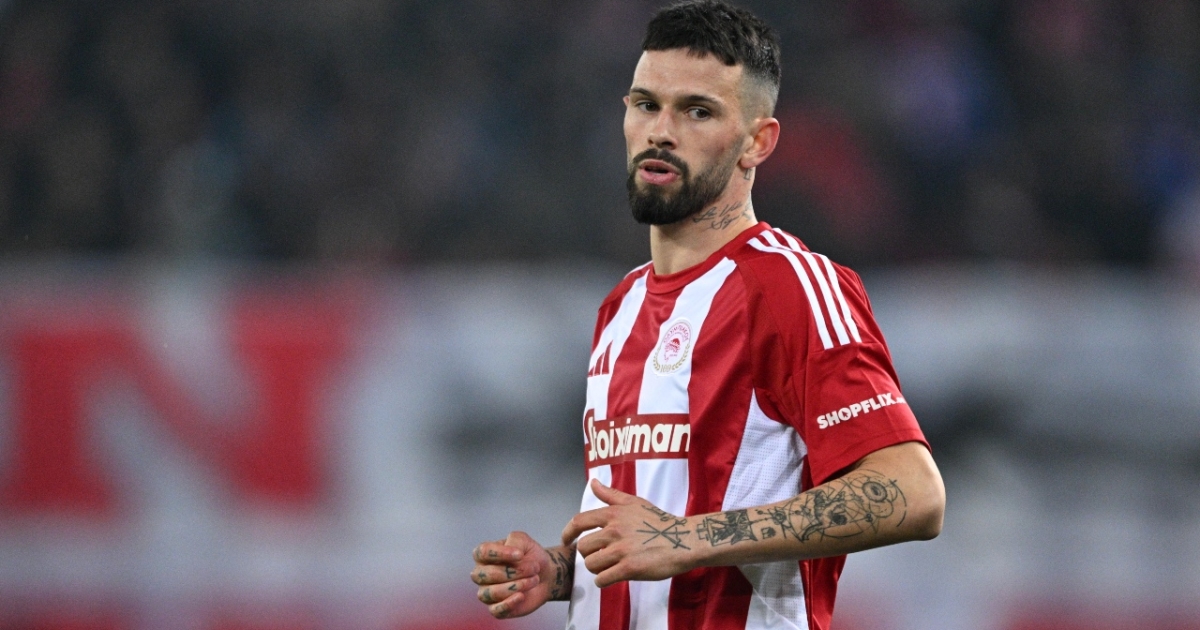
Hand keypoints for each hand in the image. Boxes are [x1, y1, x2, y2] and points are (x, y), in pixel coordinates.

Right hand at [470, 531, 568, 618]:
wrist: (545, 575)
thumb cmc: (530, 556)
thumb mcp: (524, 541)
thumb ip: (514, 541)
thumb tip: (512, 554)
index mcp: (483, 555)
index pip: (482, 553)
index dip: (500, 553)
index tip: (520, 554)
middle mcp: (481, 574)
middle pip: (488, 574)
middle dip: (514, 571)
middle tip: (534, 568)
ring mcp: (487, 593)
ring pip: (492, 593)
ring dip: (515, 586)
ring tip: (534, 580)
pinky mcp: (497, 609)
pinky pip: (496, 610)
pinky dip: (509, 604)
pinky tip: (521, 596)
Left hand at [561, 479, 696, 587]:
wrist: (683, 540)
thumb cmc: (659, 521)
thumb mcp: (635, 502)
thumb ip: (611, 495)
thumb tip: (593, 483)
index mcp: (613, 514)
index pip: (579, 521)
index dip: (567, 532)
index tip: (565, 540)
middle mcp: (614, 530)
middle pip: (583, 547)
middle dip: (589, 554)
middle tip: (601, 556)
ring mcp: (622, 550)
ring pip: (591, 565)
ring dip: (597, 569)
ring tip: (609, 566)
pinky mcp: (629, 568)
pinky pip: (602, 579)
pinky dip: (604, 581)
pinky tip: (613, 577)